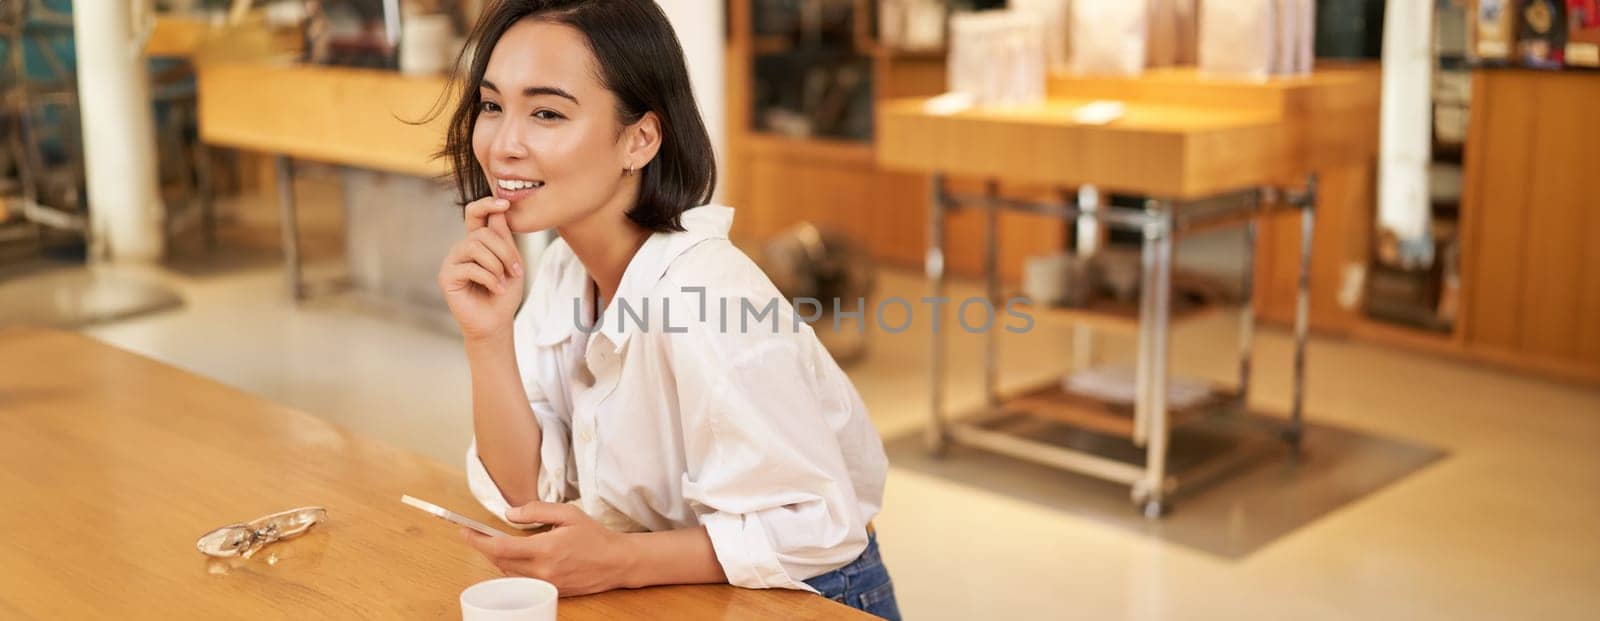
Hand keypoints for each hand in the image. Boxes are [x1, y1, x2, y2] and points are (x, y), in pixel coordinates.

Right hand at [440, 197, 525, 341]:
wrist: (496, 321)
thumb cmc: (505, 292)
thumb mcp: (512, 262)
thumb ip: (504, 238)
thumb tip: (499, 210)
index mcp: (477, 241)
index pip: (475, 214)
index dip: (487, 204)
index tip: (505, 203)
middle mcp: (461, 248)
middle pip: (482, 233)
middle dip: (505, 251)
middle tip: (516, 271)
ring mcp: (452, 261)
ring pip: (475, 246)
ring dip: (497, 265)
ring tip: (504, 281)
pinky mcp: (447, 276)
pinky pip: (470, 267)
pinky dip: (489, 279)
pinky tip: (496, 289)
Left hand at [461, 501, 635, 596]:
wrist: (616, 562)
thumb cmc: (595, 536)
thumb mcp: (567, 514)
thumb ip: (536, 511)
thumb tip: (510, 514)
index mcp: (545, 549)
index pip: (500, 547)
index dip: (478, 540)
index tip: (466, 531)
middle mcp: (542, 570)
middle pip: (500, 561)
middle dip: (483, 547)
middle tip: (474, 534)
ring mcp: (545, 584)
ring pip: (508, 574)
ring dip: (496, 559)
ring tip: (491, 544)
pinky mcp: (550, 591)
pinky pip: (521, 581)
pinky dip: (511, 569)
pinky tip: (512, 558)